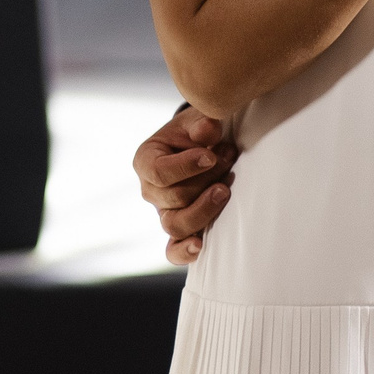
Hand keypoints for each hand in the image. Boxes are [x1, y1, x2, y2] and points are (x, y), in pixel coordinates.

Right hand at [136, 106, 235, 265]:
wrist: (200, 148)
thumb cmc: (195, 133)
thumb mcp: (196, 121)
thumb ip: (202, 124)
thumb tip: (208, 130)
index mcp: (146, 161)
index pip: (158, 172)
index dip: (185, 167)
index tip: (211, 156)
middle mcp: (150, 191)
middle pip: (174, 197)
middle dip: (206, 179)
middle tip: (228, 159)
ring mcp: (164, 212)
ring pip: (176, 224)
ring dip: (205, 209)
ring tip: (225, 190)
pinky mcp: (179, 230)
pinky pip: (174, 251)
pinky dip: (185, 252)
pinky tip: (201, 246)